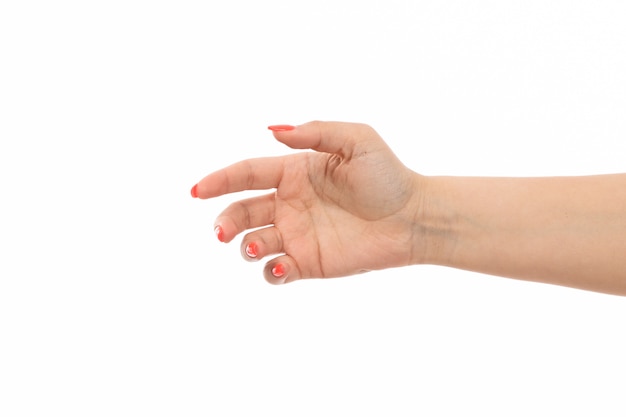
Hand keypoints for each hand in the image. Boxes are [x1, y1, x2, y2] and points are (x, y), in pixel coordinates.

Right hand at [191, 121, 425, 283]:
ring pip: (253, 242)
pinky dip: (269, 271)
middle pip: (241, 211)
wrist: (413, 218)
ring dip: (245, 246)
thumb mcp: (356, 140)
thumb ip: (315, 133)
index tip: (196, 191)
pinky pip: (276, 271)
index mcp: (294, 172)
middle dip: (225, 221)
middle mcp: (289, 203)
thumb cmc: (387, 176)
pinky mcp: (308, 262)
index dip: (219, 181)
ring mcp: (297, 234)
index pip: (246, 174)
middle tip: (221, 232)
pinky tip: (282, 265)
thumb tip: (272, 131)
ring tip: (259, 246)